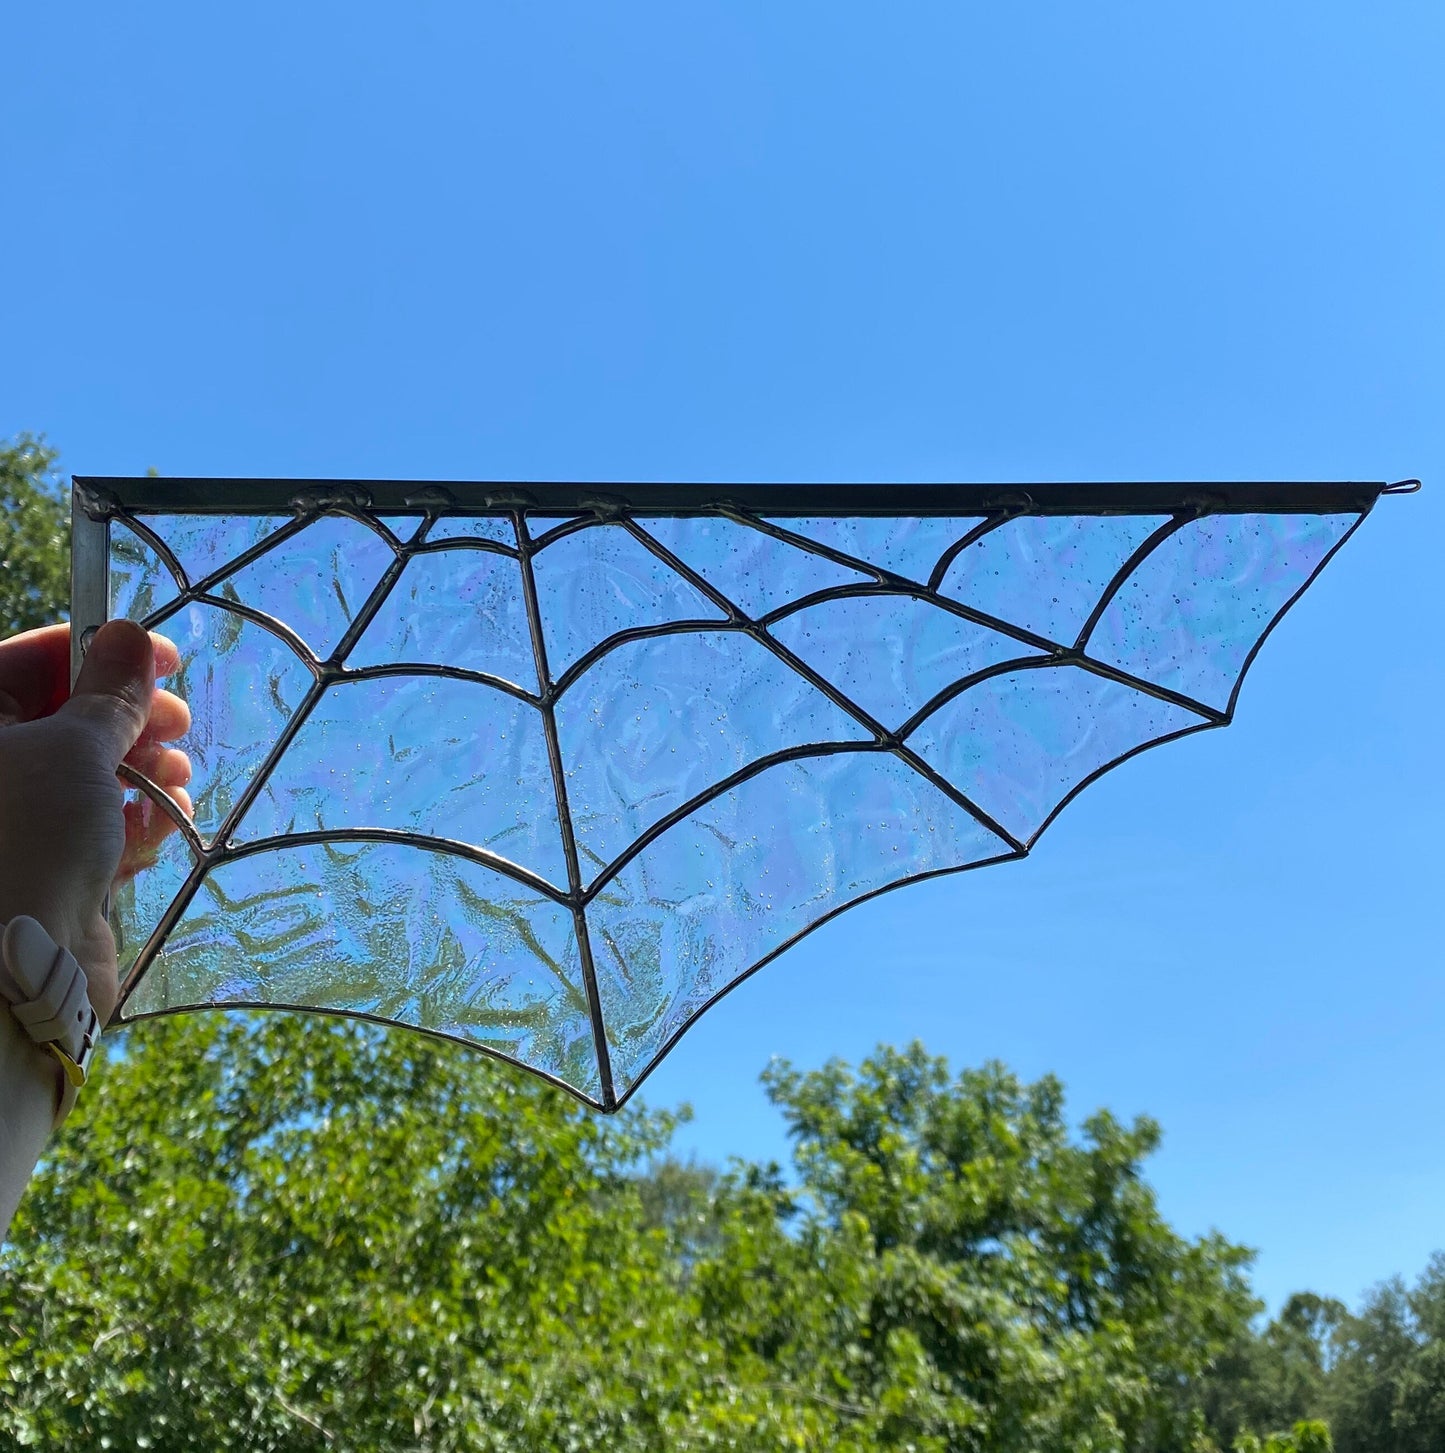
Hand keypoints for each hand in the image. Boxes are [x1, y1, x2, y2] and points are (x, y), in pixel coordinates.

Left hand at [0, 620, 191, 1022]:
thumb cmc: (28, 838)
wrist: (16, 972)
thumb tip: (131, 632)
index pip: (34, 660)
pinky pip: (103, 823)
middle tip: (177, 726)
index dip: (102, 652)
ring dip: (147, 770)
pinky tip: (161, 825)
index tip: (165, 658)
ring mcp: (21, 820)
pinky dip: (139, 819)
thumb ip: (110, 693)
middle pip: (71, 715)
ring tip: (175, 782)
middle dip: (133, 718)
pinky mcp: (53, 866)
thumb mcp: (74, 749)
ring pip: (95, 770)